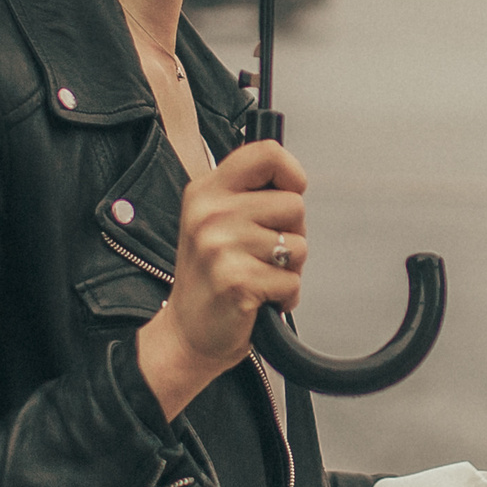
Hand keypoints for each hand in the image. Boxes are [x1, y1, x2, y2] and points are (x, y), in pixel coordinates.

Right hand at [135, 141, 307, 419]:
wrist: (188, 332)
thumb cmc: (214, 274)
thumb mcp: (220, 220)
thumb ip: (251, 194)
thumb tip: (294, 177)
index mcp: (206, 190)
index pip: (266, 153)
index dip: (292, 174)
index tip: (287, 194)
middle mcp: (209, 213)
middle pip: (294, 204)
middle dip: (292, 232)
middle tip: (260, 254)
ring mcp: (219, 246)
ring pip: (299, 245)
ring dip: (289, 268)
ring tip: (256, 275)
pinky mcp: (235, 281)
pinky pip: (292, 281)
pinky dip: (285, 295)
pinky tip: (258, 299)